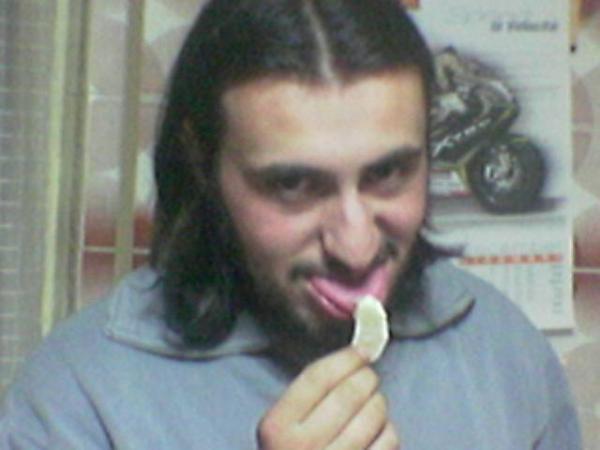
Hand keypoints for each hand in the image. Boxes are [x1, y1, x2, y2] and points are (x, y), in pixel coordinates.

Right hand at [257, 347, 399, 449]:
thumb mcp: (283, 427)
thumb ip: (307, 397)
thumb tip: (354, 359)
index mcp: (277, 427)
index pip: (317, 377)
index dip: (345, 358)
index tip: (362, 349)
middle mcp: (302, 447)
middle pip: (349, 393)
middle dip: (366, 377)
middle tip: (369, 376)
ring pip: (373, 415)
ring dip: (379, 403)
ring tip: (372, 404)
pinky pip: (387, 442)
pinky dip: (388, 430)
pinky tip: (377, 431)